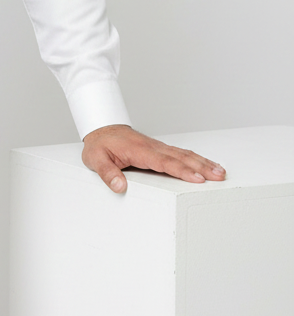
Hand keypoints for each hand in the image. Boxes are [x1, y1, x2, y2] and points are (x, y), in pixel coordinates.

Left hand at [82, 124, 225, 193]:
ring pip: (183, 154)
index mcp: (139, 150)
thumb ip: (108, 173)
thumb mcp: (95, 159)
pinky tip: (205, 165)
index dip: (182, 171)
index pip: (164, 162)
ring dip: (203, 163)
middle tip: (219, 176)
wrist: (100, 128)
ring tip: (220, 172)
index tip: (198, 178)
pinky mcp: (158, 149)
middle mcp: (152, 147)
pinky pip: (180, 154)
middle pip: (181, 157)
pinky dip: (195, 159)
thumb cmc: (100, 144)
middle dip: (201, 167)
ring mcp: (157, 147)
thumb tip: (119, 187)